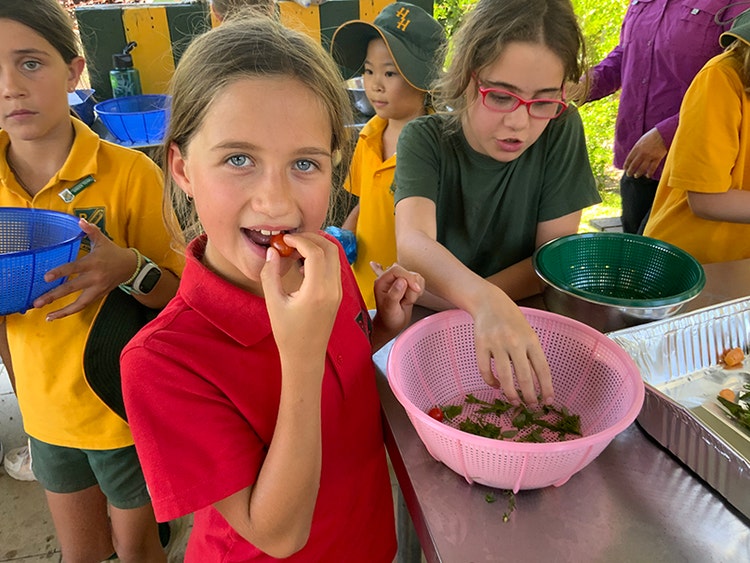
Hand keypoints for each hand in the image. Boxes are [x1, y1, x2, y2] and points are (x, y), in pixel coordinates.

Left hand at [34, 218, 137, 320]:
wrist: (130, 267)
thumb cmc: (112, 252)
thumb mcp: (103, 240)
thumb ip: (91, 230)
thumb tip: (80, 220)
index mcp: (93, 263)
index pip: (74, 268)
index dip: (60, 273)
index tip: (46, 277)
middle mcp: (94, 278)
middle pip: (72, 288)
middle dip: (54, 296)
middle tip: (37, 302)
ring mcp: (96, 289)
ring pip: (78, 303)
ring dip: (62, 311)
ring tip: (47, 316)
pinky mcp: (98, 296)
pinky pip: (82, 306)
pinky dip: (69, 312)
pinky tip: (56, 316)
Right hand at [261, 232, 341, 366]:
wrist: (306, 357)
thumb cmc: (287, 334)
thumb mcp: (274, 303)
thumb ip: (271, 274)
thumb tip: (272, 252)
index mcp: (317, 291)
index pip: (315, 253)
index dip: (300, 240)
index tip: (284, 239)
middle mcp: (333, 289)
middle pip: (331, 249)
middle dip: (312, 238)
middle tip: (292, 239)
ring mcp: (338, 291)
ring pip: (335, 257)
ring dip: (317, 247)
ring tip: (295, 251)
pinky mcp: (338, 294)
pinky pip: (334, 268)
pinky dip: (321, 259)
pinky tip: (303, 266)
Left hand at [371, 262, 423, 344]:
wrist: (392, 324)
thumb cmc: (388, 318)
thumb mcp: (390, 308)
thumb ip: (394, 294)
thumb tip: (401, 281)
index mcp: (381, 281)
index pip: (396, 270)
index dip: (408, 277)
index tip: (415, 289)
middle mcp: (390, 279)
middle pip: (408, 273)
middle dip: (411, 287)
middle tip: (405, 301)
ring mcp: (399, 281)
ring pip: (416, 277)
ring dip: (415, 291)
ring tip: (406, 301)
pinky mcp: (408, 284)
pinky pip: (419, 282)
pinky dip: (418, 291)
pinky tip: (410, 299)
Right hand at [473, 291, 552, 406]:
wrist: (490, 303)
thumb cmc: (513, 321)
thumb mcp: (528, 334)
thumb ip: (531, 355)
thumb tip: (537, 384)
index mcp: (531, 340)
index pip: (542, 369)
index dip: (546, 388)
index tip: (548, 401)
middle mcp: (515, 342)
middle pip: (524, 376)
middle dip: (529, 395)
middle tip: (531, 406)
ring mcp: (497, 344)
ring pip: (504, 376)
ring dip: (510, 393)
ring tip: (514, 401)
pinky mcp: (481, 345)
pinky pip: (485, 370)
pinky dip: (491, 381)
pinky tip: (496, 385)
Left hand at [623, 128, 666, 178]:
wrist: (663, 133)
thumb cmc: (653, 135)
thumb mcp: (642, 140)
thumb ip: (638, 148)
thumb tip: (634, 155)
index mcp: (637, 148)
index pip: (629, 159)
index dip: (626, 165)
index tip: (625, 169)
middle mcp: (642, 153)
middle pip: (634, 165)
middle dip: (630, 171)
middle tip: (629, 174)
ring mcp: (649, 156)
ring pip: (642, 168)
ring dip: (638, 173)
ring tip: (636, 176)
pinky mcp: (657, 158)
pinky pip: (652, 168)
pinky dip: (649, 173)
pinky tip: (647, 176)